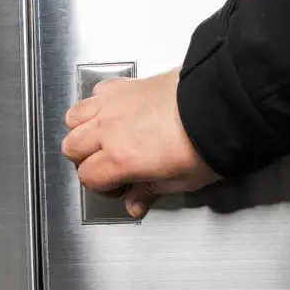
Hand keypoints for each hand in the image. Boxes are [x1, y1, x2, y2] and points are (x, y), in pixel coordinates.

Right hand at [62, 68, 220, 217]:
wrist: (218, 108)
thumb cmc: (203, 144)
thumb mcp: (178, 181)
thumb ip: (148, 192)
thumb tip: (135, 204)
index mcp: (121, 158)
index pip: (88, 176)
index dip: (101, 187)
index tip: (120, 188)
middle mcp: (110, 129)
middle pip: (71, 147)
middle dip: (86, 161)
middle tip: (109, 167)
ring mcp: (114, 104)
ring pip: (74, 117)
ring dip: (83, 132)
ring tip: (104, 140)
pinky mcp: (125, 85)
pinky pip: (95, 93)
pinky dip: (97, 105)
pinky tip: (115, 114)